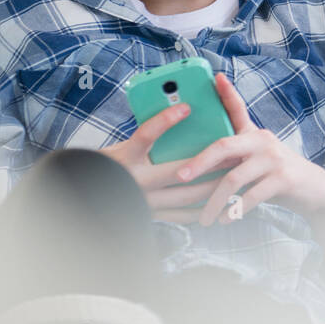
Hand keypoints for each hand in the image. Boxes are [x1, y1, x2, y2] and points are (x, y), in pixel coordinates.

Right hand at [97, 103, 232, 222]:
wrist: (91, 194)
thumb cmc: (111, 165)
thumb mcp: (124, 147)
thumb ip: (149, 138)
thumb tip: (181, 116)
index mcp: (126, 158)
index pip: (145, 135)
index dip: (165, 121)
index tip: (186, 107)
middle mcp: (135, 182)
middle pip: (179, 171)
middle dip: (210, 162)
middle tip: (232, 152)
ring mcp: (145, 202)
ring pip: (187, 196)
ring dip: (213, 186)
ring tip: (233, 175)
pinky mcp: (152, 216)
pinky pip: (183, 216)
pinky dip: (202, 207)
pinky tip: (219, 198)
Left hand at [167, 71, 324, 226]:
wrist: (313, 190)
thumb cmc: (276, 174)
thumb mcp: (257, 158)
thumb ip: (235, 154)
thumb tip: (196, 164)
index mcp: (254, 134)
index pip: (237, 109)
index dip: (226, 93)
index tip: (215, 77)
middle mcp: (263, 141)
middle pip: (224, 146)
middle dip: (198, 162)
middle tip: (180, 177)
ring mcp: (275, 159)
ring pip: (234, 178)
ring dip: (215, 202)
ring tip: (204, 219)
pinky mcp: (284, 179)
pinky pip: (252, 195)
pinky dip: (235, 210)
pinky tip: (225, 220)